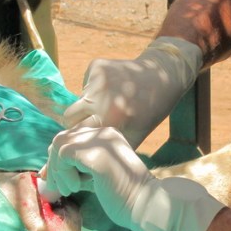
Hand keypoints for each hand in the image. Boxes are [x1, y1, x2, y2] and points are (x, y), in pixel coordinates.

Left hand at [42, 125, 223, 230]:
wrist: (146, 206)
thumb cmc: (124, 197)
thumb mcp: (96, 177)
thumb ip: (78, 169)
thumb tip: (47, 173)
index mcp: (107, 136)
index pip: (71, 138)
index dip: (57, 159)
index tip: (57, 181)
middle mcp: (104, 132)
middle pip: (62, 138)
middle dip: (54, 165)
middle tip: (59, 188)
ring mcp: (101, 142)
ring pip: (60, 145)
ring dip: (58, 170)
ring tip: (70, 189)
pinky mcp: (97, 155)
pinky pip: (65, 156)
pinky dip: (65, 174)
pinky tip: (77, 188)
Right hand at [62, 37, 202, 148]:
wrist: (161, 78)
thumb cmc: (147, 114)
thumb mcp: (133, 138)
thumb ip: (105, 150)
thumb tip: (79, 165)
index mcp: (109, 119)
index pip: (74, 134)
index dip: (77, 139)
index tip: (85, 140)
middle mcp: (100, 97)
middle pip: (69, 117)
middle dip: (78, 123)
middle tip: (93, 123)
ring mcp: (97, 79)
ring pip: (78, 99)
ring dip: (87, 104)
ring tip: (107, 104)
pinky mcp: (96, 65)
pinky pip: (85, 83)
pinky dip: (94, 87)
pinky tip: (113, 87)